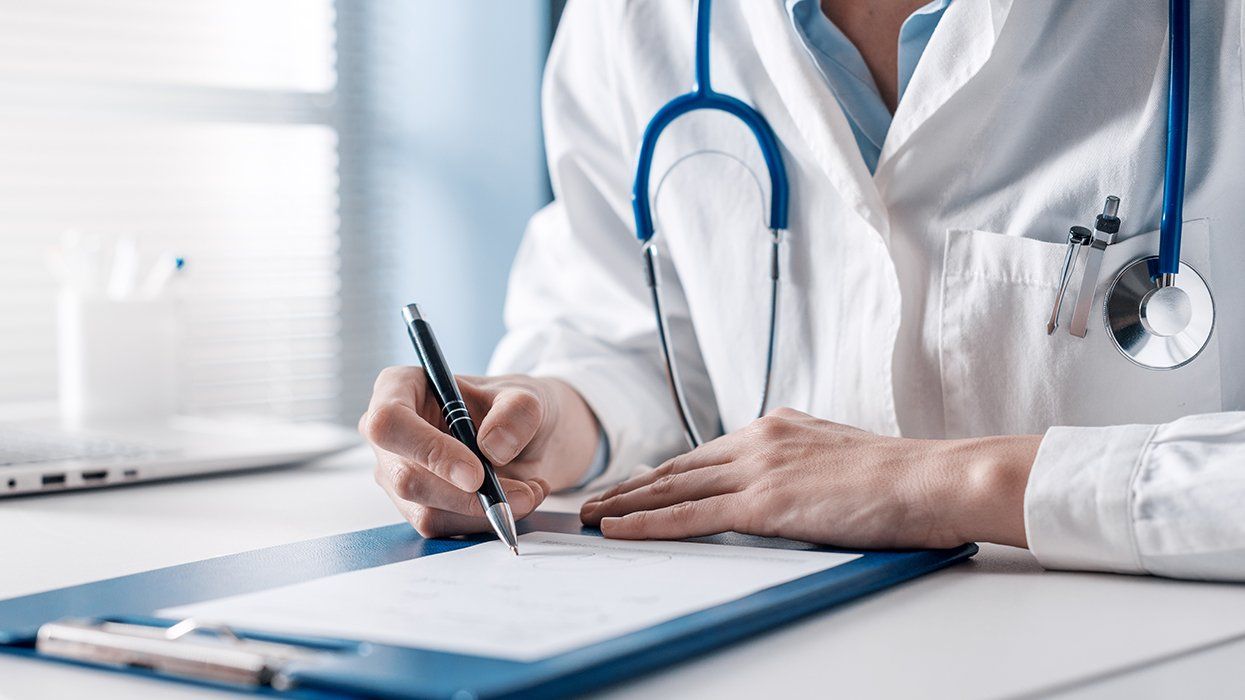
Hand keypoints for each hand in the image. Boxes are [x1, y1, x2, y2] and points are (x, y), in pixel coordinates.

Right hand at [361, 368, 599, 536]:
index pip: (389, 423)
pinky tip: (516, 501)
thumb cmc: (513, 408)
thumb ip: (517, 414)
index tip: (475, 474)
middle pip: (407, 479)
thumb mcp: (527, 397)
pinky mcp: (417, 507)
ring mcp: (398, 475)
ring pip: (426, 512)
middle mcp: (390, 436)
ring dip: (485, 512)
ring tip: (529, 492)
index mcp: (398, 389)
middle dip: (467, 496)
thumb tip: (494, 449)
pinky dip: (486, 521)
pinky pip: (444, 528)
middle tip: (521, 494)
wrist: (528, 440)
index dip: (429, 451)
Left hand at [581, 408, 1039, 548]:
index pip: (707, 453)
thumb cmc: (904, 478)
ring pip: (674, 487)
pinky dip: (648, 522)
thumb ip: (804, 466)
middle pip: (680, 466)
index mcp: (778, 427)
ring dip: (627, 503)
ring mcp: (759, 468)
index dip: (667, 471)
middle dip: (633, 485)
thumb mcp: (842, 459)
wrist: (934, 478)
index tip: (637, 483)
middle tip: (596, 499)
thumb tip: (792, 488)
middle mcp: (760, 439)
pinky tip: (619, 529)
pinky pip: (690, 514)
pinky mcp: (764, 502)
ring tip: (592, 516)